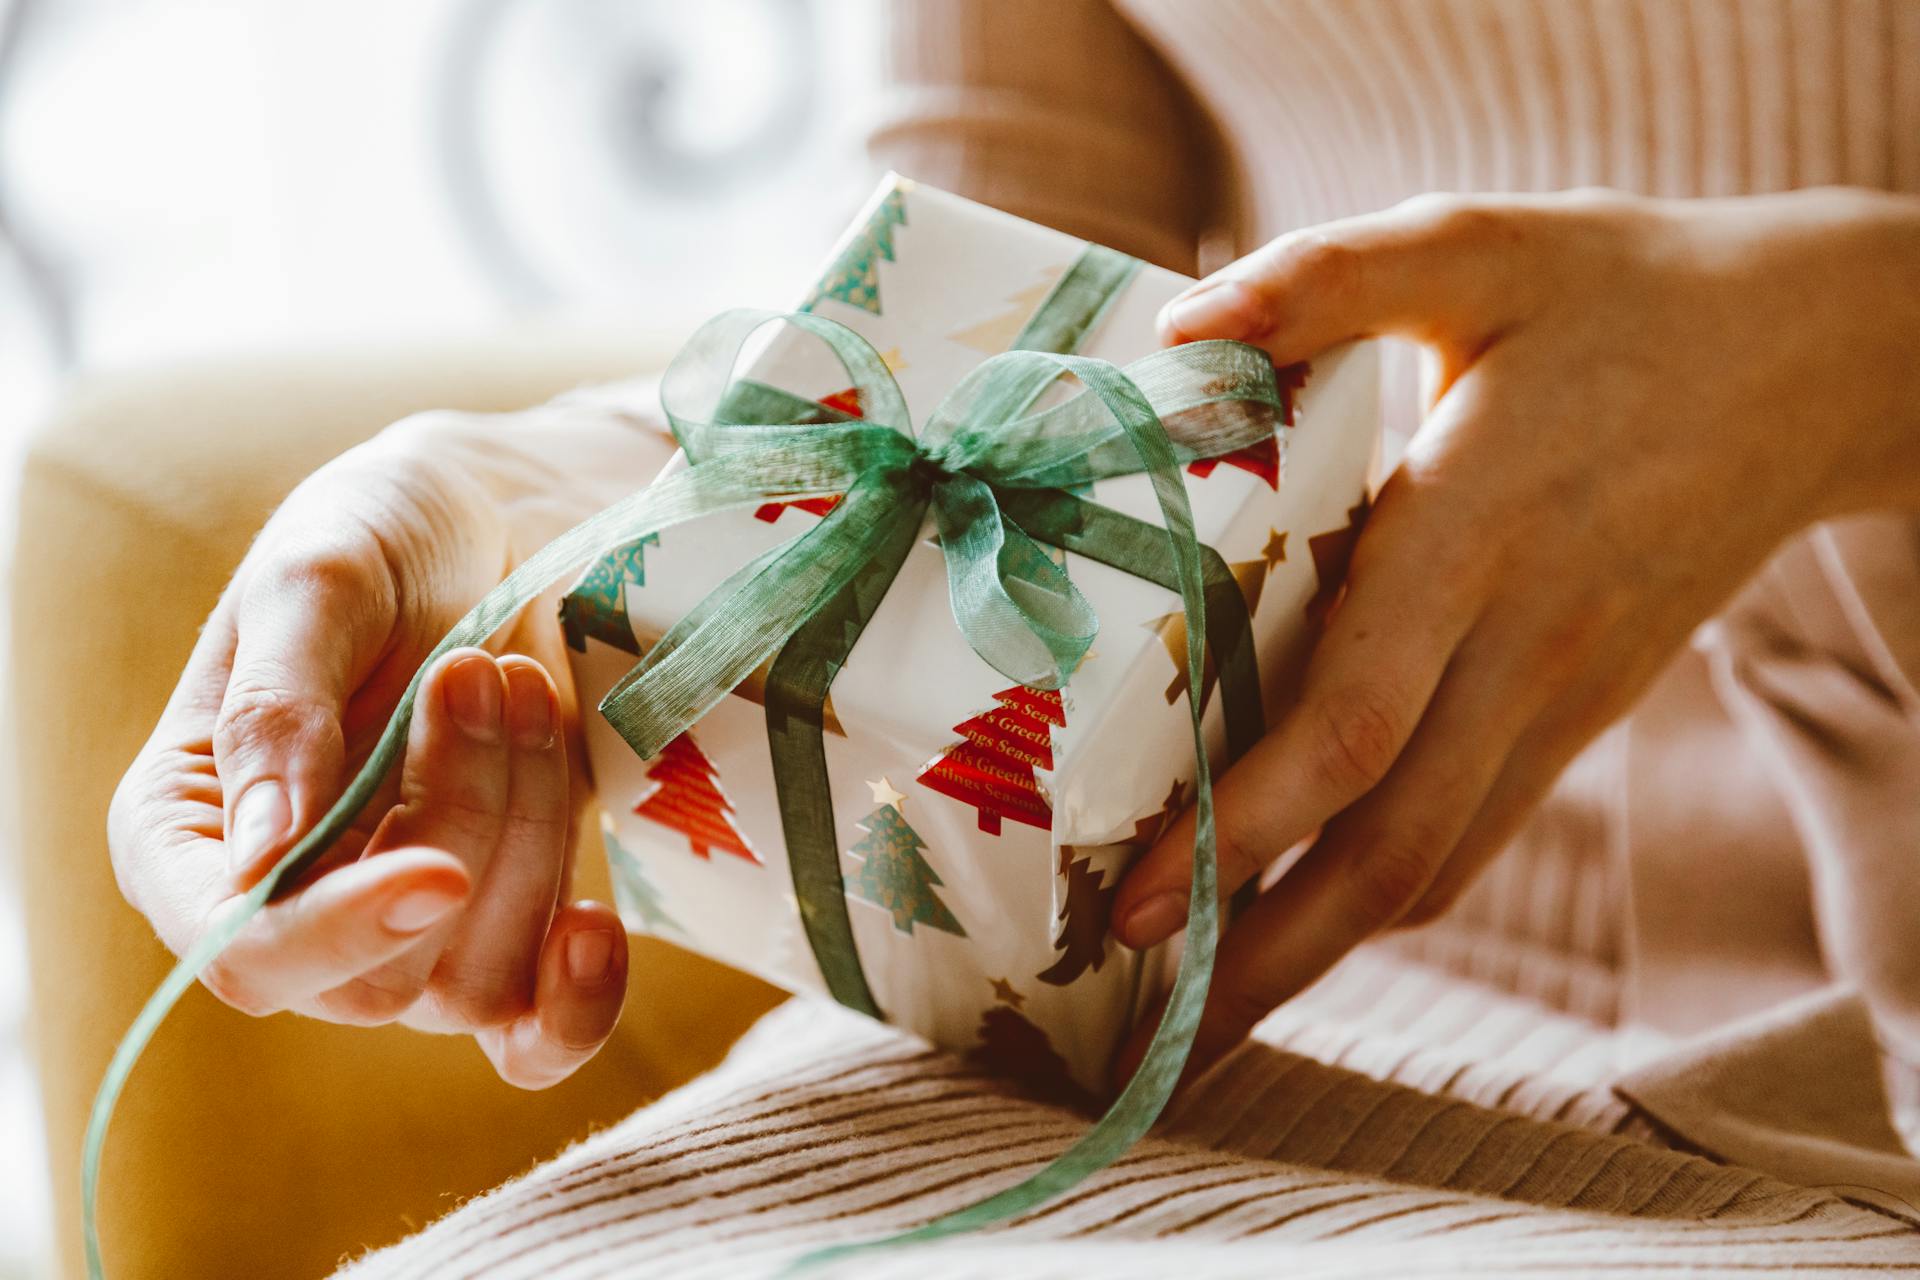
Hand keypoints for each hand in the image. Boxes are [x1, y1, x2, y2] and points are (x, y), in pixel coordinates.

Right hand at [110, 415, 629, 1088]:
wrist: (501, 521)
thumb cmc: (380, 534)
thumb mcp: (311, 579)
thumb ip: (275, 706)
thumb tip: (261, 860)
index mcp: (189, 837)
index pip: (240, 955)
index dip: (335, 934)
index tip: (439, 867)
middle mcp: (291, 906)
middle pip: (375, 977)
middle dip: (459, 821)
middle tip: (483, 669)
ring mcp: (403, 927)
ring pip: (473, 980)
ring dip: (526, 837)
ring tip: (525, 687)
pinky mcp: (505, 920)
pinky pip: (534, 1036)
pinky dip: (576, 1004)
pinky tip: (598, 925)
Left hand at [1113, 186, 1919, 1082]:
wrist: (1815, 360)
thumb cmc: (1625, 293)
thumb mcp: (1478, 246)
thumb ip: (1327, 279)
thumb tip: (1176, 331)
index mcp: (1476, 531)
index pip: (1351, 725)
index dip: (1238, 829)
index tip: (1132, 897)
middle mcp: (1522, 645)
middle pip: (1387, 852)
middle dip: (1258, 956)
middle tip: (1137, 1022)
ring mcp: (1562, 696)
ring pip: (1434, 871)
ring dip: (1312, 958)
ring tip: (1196, 1017)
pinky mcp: (1578, 713)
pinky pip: (1471, 838)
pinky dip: (1376, 901)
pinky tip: (1296, 926)